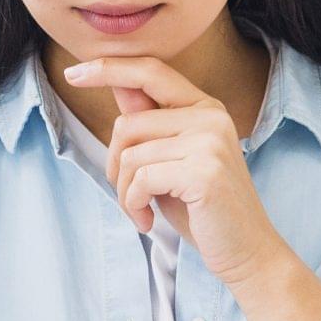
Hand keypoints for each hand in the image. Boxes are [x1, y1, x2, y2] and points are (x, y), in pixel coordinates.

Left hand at [64, 56, 290, 286]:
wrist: (246, 251)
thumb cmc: (203, 210)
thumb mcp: (170, 161)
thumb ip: (149, 124)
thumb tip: (118, 83)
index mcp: (204, 109)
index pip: (150, 72)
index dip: (109, 69)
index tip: (74, 73)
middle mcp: (210, 117)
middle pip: (128, 123)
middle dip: (114, 164)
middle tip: (128, 195)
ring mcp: (209, 142)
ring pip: (130, 155)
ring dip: (124, 192)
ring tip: (141, 212)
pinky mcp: (204, 172)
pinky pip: (141, 179)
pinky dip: (134, 204)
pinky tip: (147, 220)